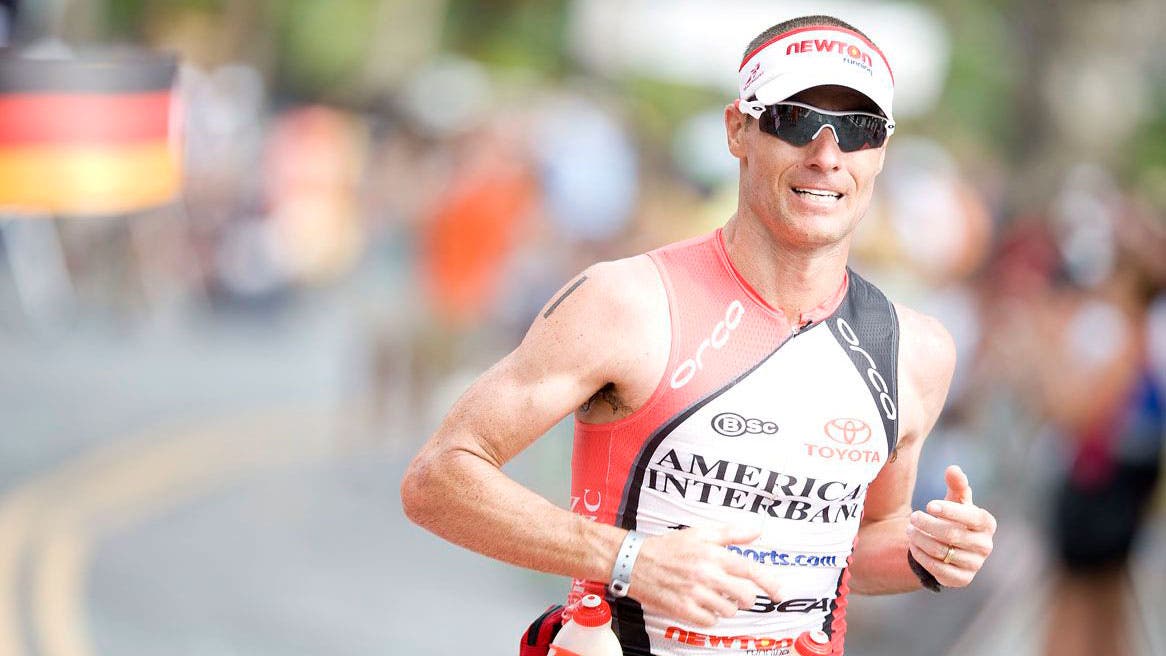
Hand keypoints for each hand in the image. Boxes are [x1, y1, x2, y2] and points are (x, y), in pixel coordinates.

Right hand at [628, 524, 782, 626]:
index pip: (750, 569)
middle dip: (744, 597)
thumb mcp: (699, 533)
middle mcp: (707, 574)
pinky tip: (700, 605)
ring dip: (724, 606)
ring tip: (711, 595)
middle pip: (744, 595)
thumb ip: (730, 533)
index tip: (779, 592)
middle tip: (734, 593)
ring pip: (728, 610)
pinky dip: (708, 616)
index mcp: (713, 554)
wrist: (634, 561)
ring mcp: (695, 593)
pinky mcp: (683, 609)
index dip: (770, 582)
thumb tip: (756, 530)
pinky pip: (709, 621)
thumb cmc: (666, 547)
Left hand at [906, 465, 996, 587]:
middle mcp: (985, 545)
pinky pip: (938, 569)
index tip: (928, 505)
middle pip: (953, 535)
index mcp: (986, 523)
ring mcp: (975, 564)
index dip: (950, 511)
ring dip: (921, 539)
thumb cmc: (954, 517)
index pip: (971, 517)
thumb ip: (956, 484)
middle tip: (913, 517)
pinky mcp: (962, 579)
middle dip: (928, 524)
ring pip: (942, 552)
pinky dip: (921, 556)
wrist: (950, 546)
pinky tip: (914, 545)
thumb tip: (953, 469)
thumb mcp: (955, 500)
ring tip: (910, 530)